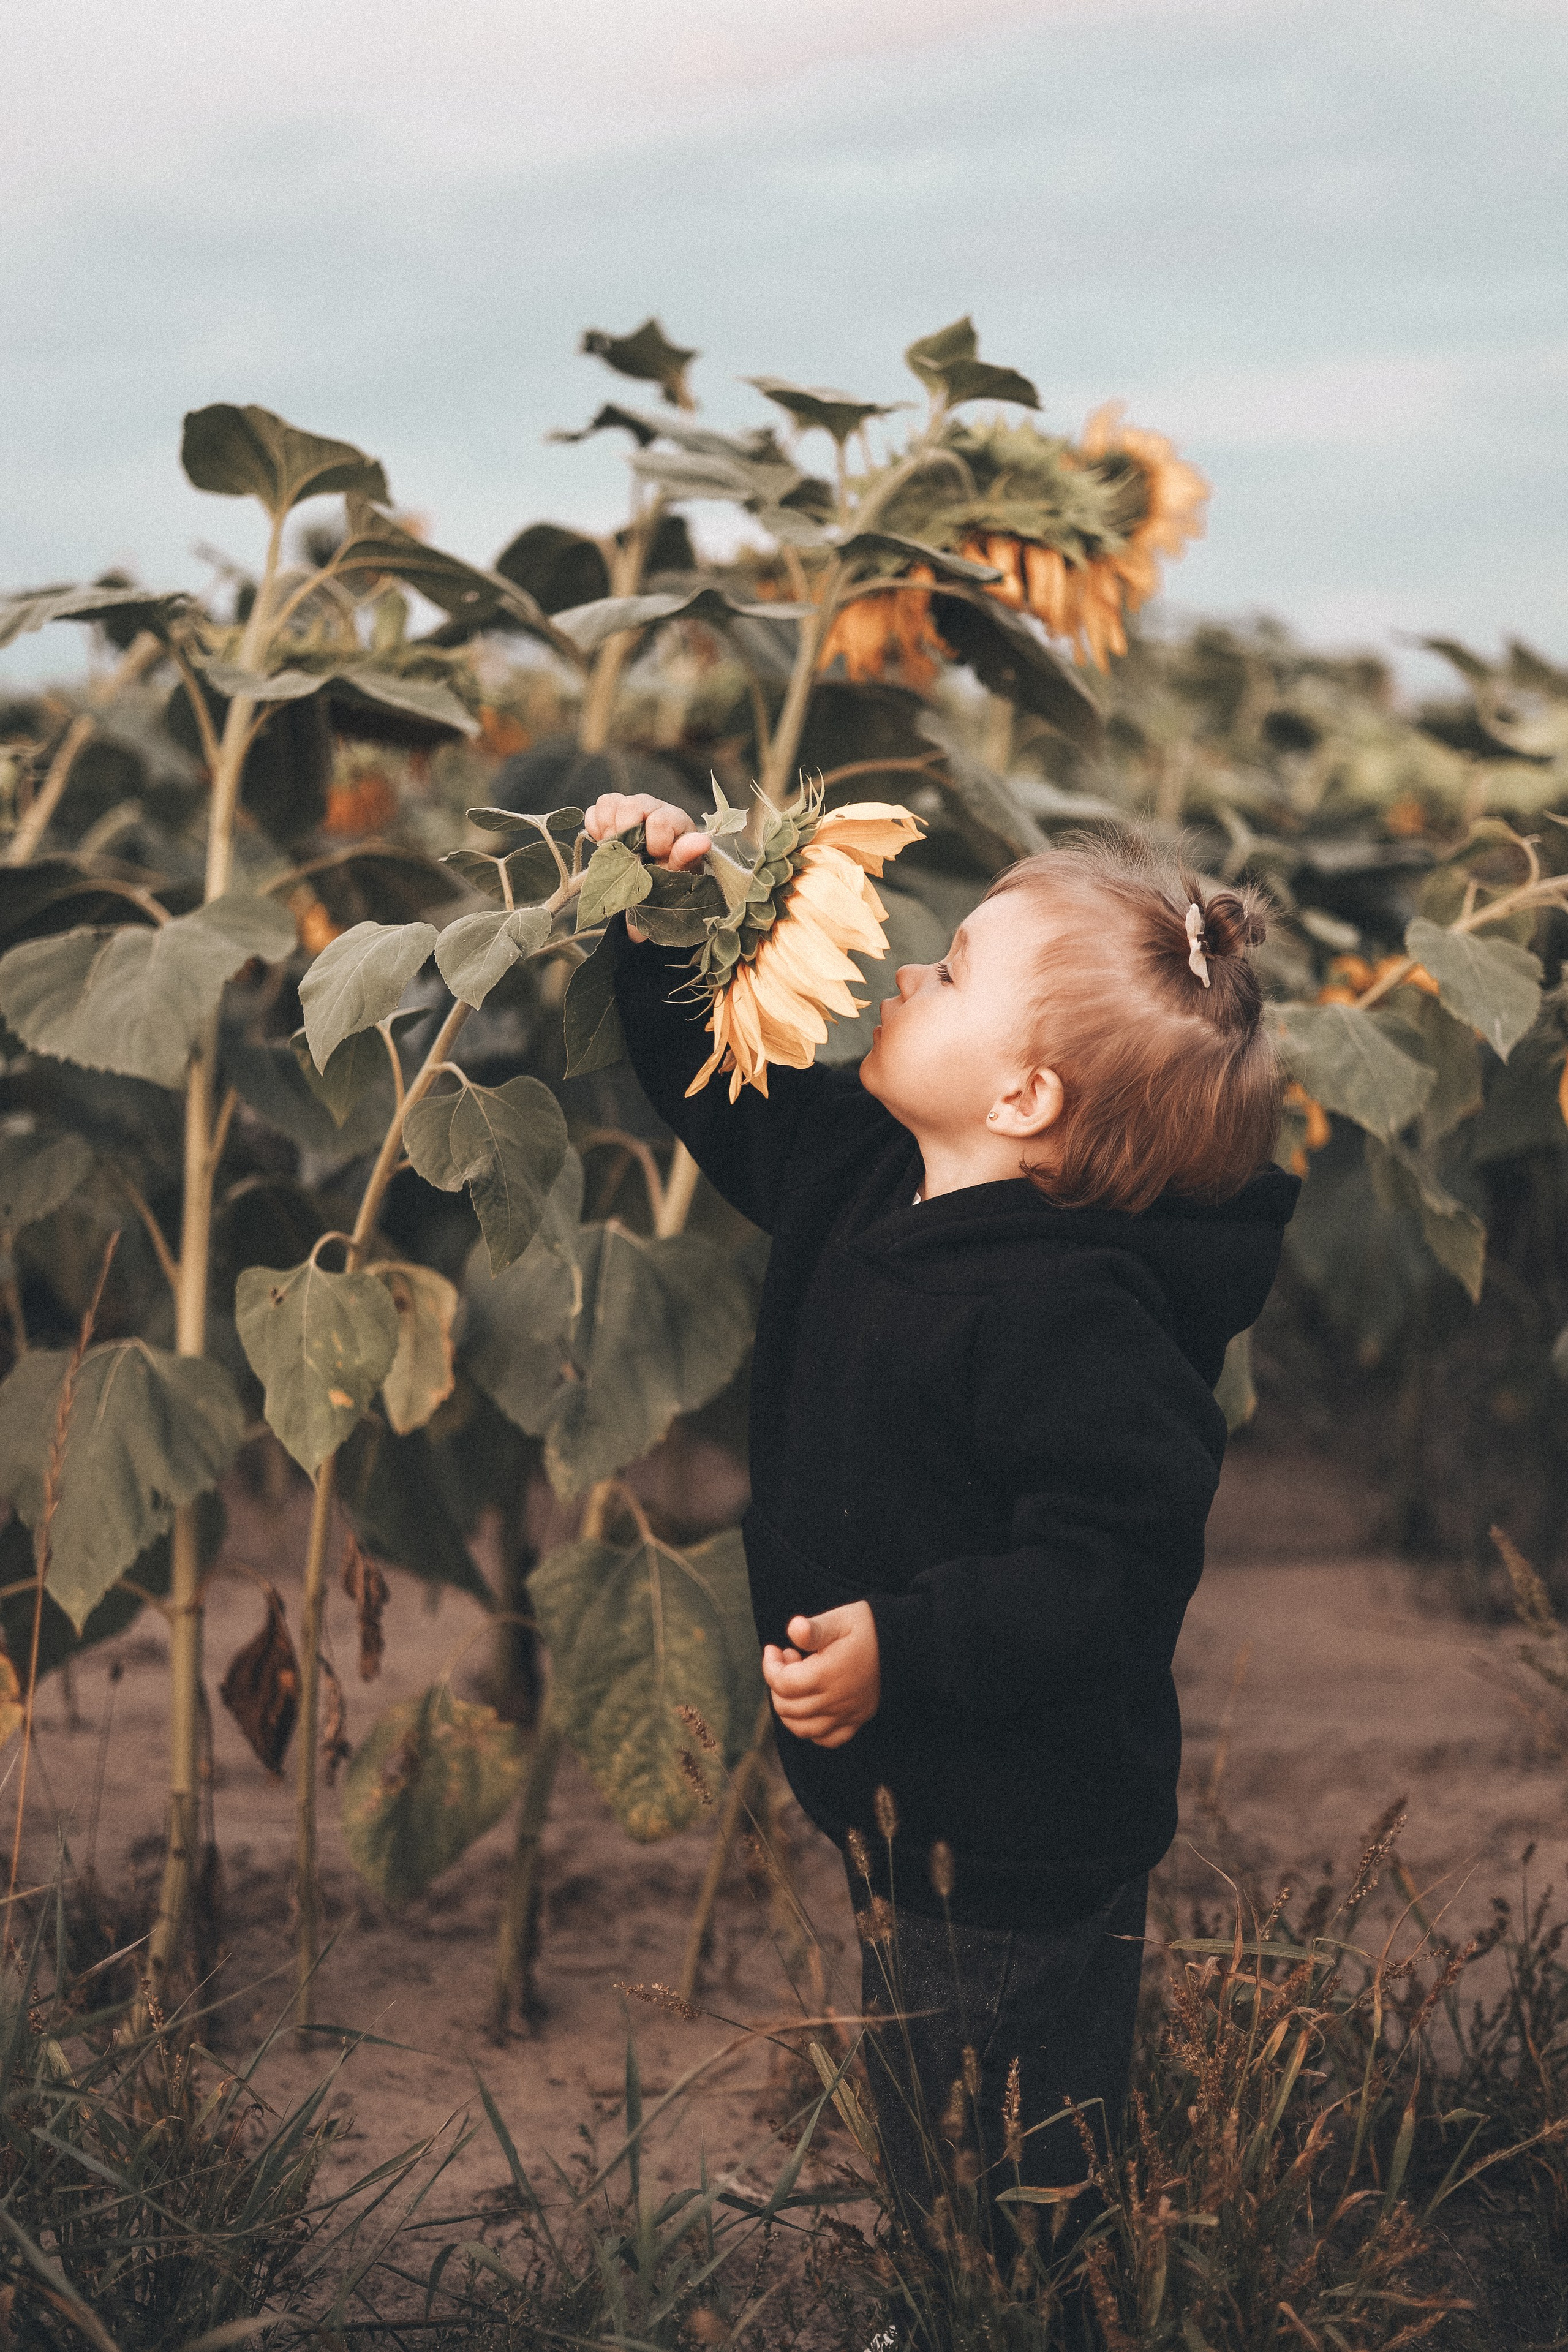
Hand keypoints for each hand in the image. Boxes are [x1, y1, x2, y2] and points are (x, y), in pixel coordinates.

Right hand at [583, 793, 710, 941]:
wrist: (655, 880)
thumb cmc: (671, 874)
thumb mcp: (680, 870)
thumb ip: (687, 855)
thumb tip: (702, 842)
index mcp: (674, 818)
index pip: (658, 821)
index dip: (654, 843)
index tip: (656, 857)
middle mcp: (652, 806)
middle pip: (630, 805)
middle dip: (627, 834)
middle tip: (632, 853)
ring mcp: (629, 806)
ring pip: (609, 803)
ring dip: (608, 830)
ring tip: (619, 849)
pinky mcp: (609, 812)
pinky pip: (593, 812)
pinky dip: (595, 830)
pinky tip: (607, 845)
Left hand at [762, 1602, 880, 1748]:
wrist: (905, 1645)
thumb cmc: (870, 1628)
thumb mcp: (841, 1619)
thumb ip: (815, 1628)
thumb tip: (793, 1629)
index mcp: (827, 1675)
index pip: (782, 1683)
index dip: (770, 1665)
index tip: (775, 1649)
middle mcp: (835, 1701)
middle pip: (787, 1708)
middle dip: (777, 1684)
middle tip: (790, 1659)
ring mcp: (846, 1715)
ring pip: (802, 1728)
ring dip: (789, 1708)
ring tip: (797, 1682)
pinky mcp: (857, 1721)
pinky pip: (827, 1739)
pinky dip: (811, 1729)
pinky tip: (812, 1706)